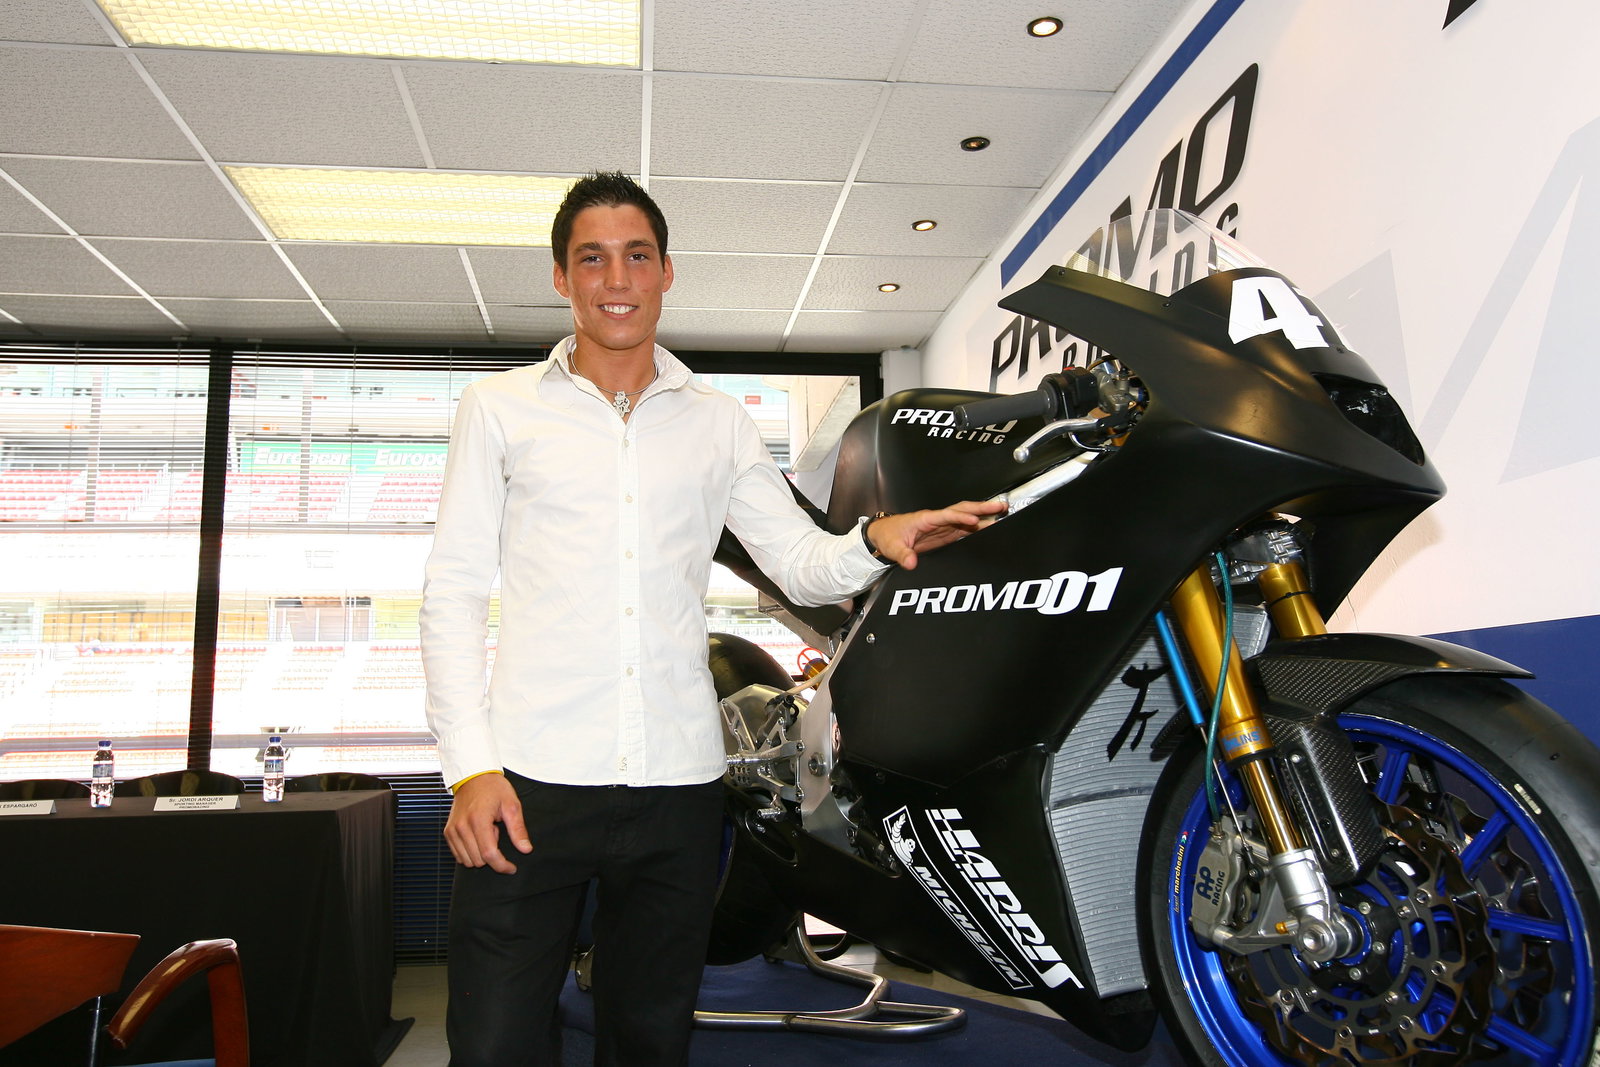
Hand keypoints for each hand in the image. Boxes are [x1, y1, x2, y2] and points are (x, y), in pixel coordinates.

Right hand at [444, 772, 531, 873]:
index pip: (489, 854)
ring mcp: (452, 830)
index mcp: (478, 820)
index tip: (511, 868)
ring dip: (480, 853)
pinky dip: (470, 852)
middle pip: (479, 860)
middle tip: (497, 832)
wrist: (473, 777)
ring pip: (468, 861)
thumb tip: (525, 849)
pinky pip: (459, 856)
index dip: (502, 865)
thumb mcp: (512, 805)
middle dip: (492, 854)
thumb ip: (518, 830)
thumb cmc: (493, 788)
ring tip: (486, 831)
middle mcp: (462, 827)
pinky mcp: (448, 832)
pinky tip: (477, 835)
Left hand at [867, 499, 1006, 569]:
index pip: (947, 515)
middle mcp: (937, 520)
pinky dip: (977, 527)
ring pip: (966, 517)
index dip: (961, 517)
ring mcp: (942, 526)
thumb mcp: (891, 547)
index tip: (975, 520)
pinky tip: (989, 529)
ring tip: (1001, 513)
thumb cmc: (887, 535)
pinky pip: (963, 529)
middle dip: (981, 507)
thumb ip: (902, 555)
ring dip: (984, 515)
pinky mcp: (944, 534)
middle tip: (1000, 506)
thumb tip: (911, 563)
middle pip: (962, 510)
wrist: (883, 535)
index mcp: (925, 518)